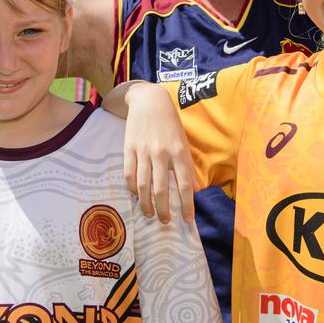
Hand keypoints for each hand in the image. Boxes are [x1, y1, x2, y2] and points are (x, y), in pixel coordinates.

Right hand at [121, 84, 196, 223]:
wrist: (149, 100)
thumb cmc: (170, 122)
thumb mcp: (183, 141)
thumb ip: (188, 166)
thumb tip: (194, 189)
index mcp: (178, 152)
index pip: (183, 185)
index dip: (186, 205)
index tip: (188, 220)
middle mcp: (161, 153)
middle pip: (161, 190)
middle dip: (164, 210)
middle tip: (166, 221)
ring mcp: (143, 151)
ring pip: (143, 186)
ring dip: (146, 204)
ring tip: (149, 214)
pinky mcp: (129, 148)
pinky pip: (129, 174)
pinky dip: (133, 188)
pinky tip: (137, 195)